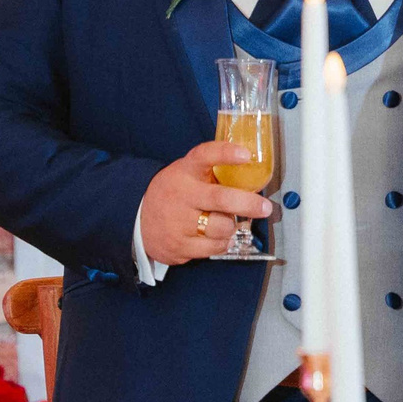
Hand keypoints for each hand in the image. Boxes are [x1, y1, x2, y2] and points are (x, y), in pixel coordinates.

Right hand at [137, 139, 274, 265]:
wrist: (137, 219)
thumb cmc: (173, 193)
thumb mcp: (186, 173)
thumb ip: (212, 172)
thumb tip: (253, 170)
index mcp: (185, 171)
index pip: (205, 155)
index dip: (226, 153)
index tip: (246, 155)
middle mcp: (182, 195)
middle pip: (221, 200)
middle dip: (248, 204)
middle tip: (265, 207)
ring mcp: (179, 223)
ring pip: (222, 228)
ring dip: (231, 226)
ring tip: (224, 222)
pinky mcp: (179, 246)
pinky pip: (214, 248)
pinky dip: (222, 242)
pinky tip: (214, 236)